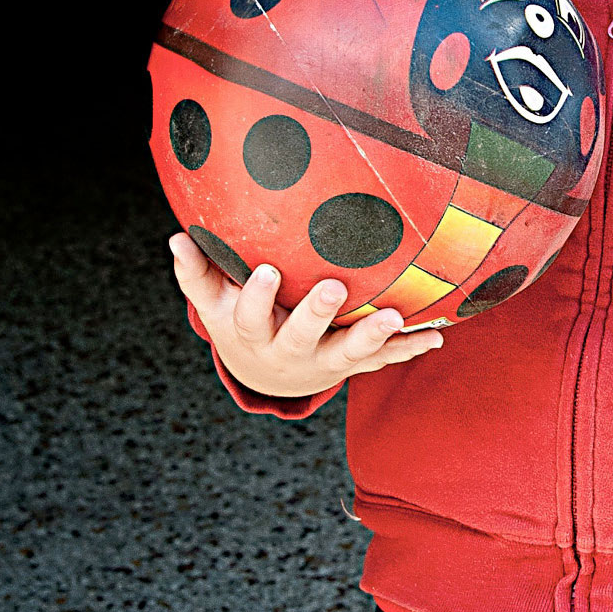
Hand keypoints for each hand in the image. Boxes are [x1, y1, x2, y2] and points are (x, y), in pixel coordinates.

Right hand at [169, 231, 442, 398]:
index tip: (267, 269)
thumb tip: (176, 238)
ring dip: (373, 336)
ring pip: (349, 354)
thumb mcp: (216, 303)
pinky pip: (383, 359)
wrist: (269, 373)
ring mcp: (325, 362)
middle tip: (335, 287)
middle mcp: (289, 352)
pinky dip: (409, 348)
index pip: (249, 316)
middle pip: (301, 337)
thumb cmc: (240, 320)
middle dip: (317, 313)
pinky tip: (436, 336)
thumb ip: (197, 272)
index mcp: (253, 334)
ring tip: (395, 317)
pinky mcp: (354, 365)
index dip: (257, 296)